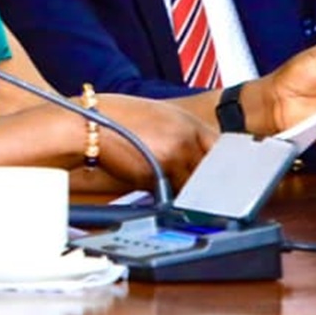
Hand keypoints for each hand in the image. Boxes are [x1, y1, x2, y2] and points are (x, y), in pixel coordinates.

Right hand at [92, 94, 216, 189]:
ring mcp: (172, 157)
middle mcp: (185, 138)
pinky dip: (166, 197)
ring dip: (188, 194)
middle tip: (209, 194)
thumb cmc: (118, 119)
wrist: (89, 124)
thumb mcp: (159, 117)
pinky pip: (170, 194)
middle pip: (212, 171)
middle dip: (209, 184)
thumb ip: (183, 135)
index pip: (221, 149)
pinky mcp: (155, 176)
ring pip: (193, 187)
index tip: (226, 178)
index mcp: (188, 122)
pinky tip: (156, 190)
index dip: (224, 166)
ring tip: (178, 193)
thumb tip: (199, 159)